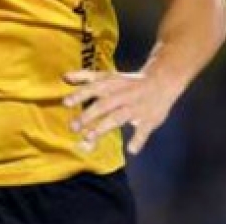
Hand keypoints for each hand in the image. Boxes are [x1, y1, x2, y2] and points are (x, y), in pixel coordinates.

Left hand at [62, 69, 181, 154]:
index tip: (65, 103)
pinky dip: (139, 140)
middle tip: (73, 127)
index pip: (93, 88)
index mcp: (111, 85)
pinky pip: (144, 130)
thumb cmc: (127, 82)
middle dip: (88, 116)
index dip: (79, 95)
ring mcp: (136, 108)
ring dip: (104, 127)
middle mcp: (121, 95)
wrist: (161, 81)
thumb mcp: (107, 76)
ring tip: (89, 138)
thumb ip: (85, 77)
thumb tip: (64, 77)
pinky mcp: (149, 119)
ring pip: (118, 117)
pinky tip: (132, 149)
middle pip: (103, 105)